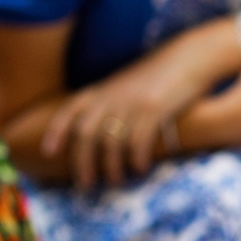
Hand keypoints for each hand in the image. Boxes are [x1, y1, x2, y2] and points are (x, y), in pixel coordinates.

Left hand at [41, 20, 236, 187]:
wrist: (191, 57)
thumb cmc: (162, 74)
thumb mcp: (129, 83)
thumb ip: (112, 100)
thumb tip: (103, 129)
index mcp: (105, 88)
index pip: (72, 109)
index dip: (57, 131)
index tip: (49, 151)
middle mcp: (114, 96)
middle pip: (87, 133)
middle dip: (82, 162)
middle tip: (85, 183)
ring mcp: (133, 102)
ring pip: (111, 142)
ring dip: (111, 167)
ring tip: (116, 182)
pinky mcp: (155, 108)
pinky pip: (138, 141)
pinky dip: (136, 159)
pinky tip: (140, 169)